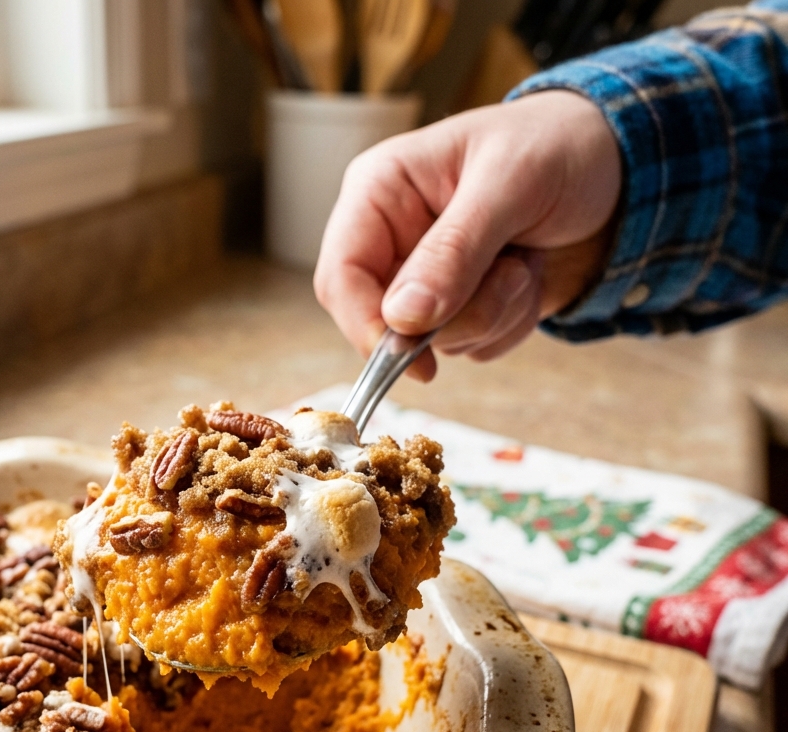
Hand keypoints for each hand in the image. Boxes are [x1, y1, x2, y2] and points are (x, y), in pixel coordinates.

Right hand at [313, 90, 621, 378]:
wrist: (619, 165)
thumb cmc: (558, 146)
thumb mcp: (508, 185)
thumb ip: (453, 251)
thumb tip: (402, 318)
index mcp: (380, 191)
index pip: (341, 276)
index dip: (366, 325)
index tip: (414, 357)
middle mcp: (393, 239)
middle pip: (387, 322)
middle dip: (458, 315)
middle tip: (512, 276)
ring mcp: (425, 278)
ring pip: (435, 341)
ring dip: (494, 314)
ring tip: (525, 262)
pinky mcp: (458, 306)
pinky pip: (470, 347)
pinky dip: (511, 323)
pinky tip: (529, 275)